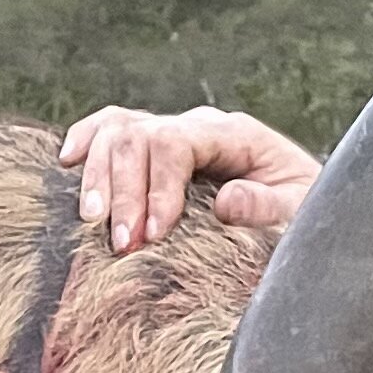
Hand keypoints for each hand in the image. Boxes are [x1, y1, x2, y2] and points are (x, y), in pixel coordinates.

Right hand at [57, 104, 321, 253]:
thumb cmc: (303, 217)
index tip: (151, 237)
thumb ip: (268, 207)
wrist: (305, 210)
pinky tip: (66, 165)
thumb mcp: (300, 215)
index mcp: (234, 134)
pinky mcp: (153, 152)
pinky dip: (85, 143)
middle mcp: (197, 127)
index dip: (157, 188)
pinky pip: (109, 131)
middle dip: (123, 191)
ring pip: (115, 130)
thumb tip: (225, 201)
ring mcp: (172, 134)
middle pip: (138, 136)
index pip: (177, 144)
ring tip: (90, 222)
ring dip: (97, 175)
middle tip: (120, 245)